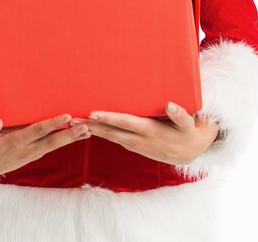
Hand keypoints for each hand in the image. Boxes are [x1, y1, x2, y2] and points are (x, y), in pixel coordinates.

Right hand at [0, 113, 90, 177]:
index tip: (66, 117)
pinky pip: (49, 147)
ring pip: (53, 146)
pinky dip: (62, 142)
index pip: (36, 132)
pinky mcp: (32, 155)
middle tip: (86, 127)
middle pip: (51, 142)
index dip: (52, 125)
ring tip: (87, 131)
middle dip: (69, 135)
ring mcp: (30, 154)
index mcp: (13, 143)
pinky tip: (74, 136)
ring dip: (70, 139)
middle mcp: (25, 150)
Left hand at [69, 103, 218, 165]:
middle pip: (109, 131)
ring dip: (89, 130)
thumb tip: (170, 105)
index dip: (107, 118)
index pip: (123, 123)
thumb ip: (180, 115)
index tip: (91, 114)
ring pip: (108, 136)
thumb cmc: (187, 133)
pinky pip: (112, 138)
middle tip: (69, 120)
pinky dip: (99, 133)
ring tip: (71, 123)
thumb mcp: (188, 125)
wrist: (189, 152)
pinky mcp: (132, 144)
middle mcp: (137, 139)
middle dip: (89, 125)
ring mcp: (133, 143)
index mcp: (148, 131)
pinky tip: (87, 128)